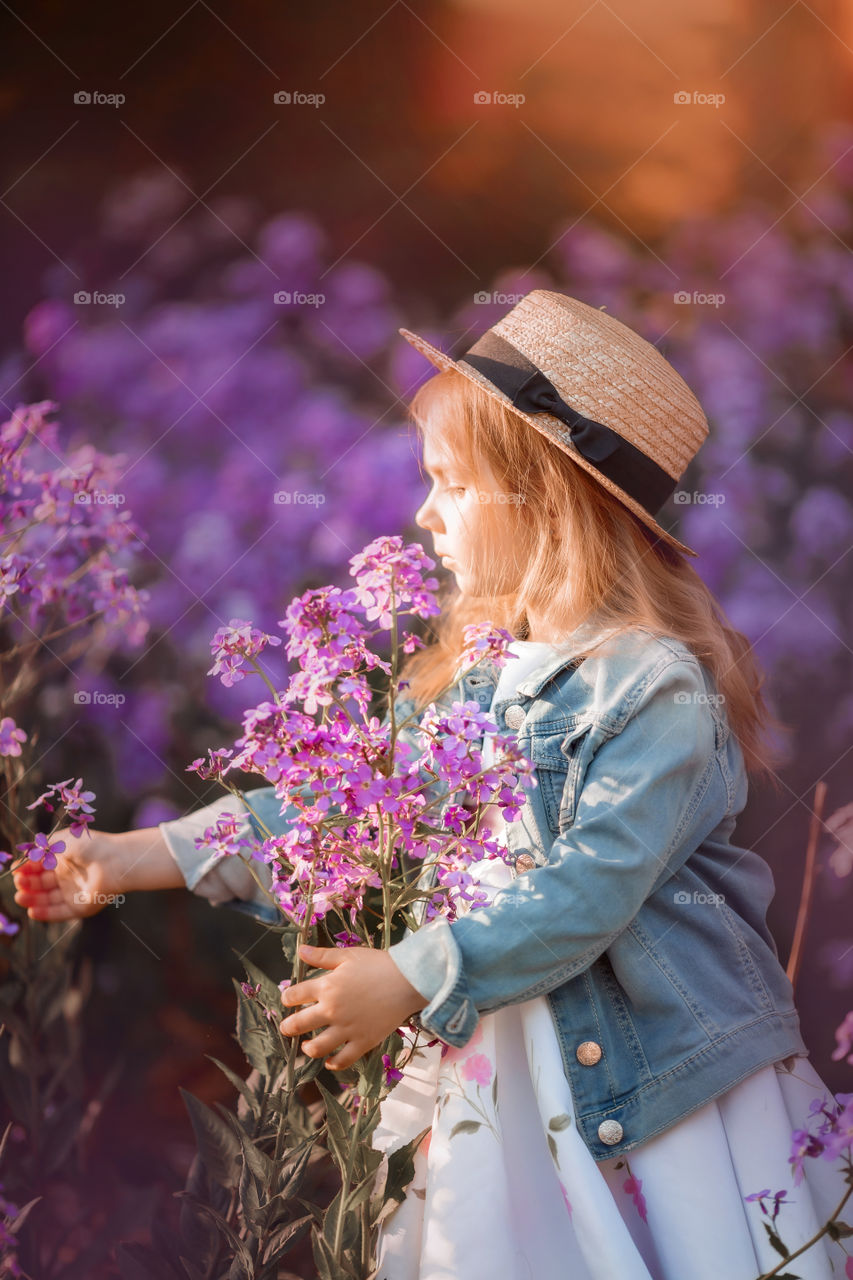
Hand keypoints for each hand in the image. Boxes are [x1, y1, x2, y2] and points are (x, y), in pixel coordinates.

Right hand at [11, 827, 116, 920]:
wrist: (115, 862)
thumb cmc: (90, 847)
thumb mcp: (62, 841)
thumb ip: (42, 849)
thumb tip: (25, 857)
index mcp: (65, 859)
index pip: (40, 867)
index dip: (27, 869)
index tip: (16, 870)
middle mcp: (69, 876)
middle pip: (42, 884)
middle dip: (28, 884)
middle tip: (18, 883)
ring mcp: (74, 892)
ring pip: (49, 900)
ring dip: (33, 899)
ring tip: (20, 896)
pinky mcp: (81, 907)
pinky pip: (60, 913)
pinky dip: (45, 913)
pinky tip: (32, 911)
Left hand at [280, 943, 427, 1070]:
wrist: (407, 980)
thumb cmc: (378, 964)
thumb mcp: (348, 955)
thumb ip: (322, 956)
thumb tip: (300, 950)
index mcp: (326, 987)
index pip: (294, 995)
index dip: (288, 997)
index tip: (288, 999)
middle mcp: (332, 1010)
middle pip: (298, 1024)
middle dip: (288, 1027)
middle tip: (287, 1028)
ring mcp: (347, 1029)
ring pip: (316, 1047)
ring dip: (307, 1048)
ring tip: (306, 1046)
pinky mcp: (362, 1042)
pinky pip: (342, 1060)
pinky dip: (333, 1063)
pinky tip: (329, 1060)